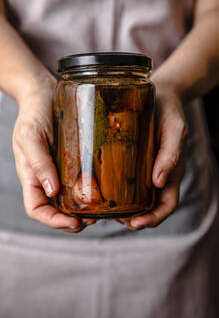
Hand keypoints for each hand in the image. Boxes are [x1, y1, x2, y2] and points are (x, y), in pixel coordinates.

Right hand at [13, 73, 95, 232]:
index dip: (52, 221)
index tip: (73, 223)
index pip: (37, 209)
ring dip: (83, 211)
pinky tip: (103, 191)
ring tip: (101, 210)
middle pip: (56, 210)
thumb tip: (51, 190)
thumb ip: (38, 162)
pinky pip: (80, 183)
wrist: (45, 94)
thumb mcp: (30, 136)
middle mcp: (47, 177)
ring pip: (69, 201)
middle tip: (93, 219)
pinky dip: (90, 192)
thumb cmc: (33, 113)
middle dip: (72, 221)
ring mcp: (60, 171)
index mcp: (32, 176)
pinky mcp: (73, 162)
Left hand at [118, 82, 187, 229]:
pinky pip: (119, 181)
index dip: (154, 218)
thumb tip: (159, 181)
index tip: (137, 223)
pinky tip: (97, 190)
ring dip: (121, 210)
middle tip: (116, 219)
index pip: (165, 205)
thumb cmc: (169, 113)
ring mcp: (140, 170)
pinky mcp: (126, 161)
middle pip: (146, 207)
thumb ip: (171, 154)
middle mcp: (154, 177)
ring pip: (132, 199)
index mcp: (170, 174)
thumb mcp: (175, 130)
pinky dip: (111, 191)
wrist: (157, 95)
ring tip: (104, 210)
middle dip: (133, 219)